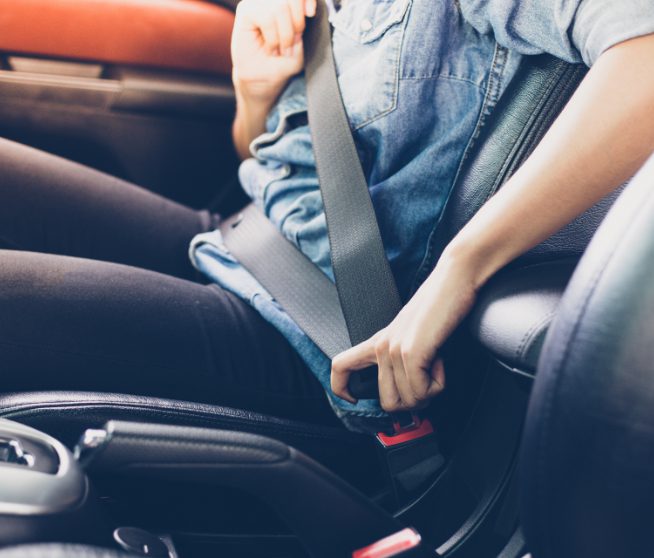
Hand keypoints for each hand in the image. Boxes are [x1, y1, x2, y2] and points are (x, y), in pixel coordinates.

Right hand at [231, 0, 316, 102]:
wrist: (263, 79)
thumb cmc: (282, 62)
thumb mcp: (301, 45)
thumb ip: (304, 26)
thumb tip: (307, 10)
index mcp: (288, 3)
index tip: (311, 14)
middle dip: (297, 23)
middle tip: (292, 43)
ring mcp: (258, 2)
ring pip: (280, 6)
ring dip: (285, 34)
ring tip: (281, 49)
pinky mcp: (246, 10)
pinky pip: (266, 17)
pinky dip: (272, 37)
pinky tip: (271, 48)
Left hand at [331, 251, 479, 411]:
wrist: (455, 280)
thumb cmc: (442, 307)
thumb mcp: (415, 335)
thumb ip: (406, 361)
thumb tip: (413, 398)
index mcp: (378, 342)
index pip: (340, 366)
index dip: (341, 389)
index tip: (355, 399)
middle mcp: (381, 346)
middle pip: (387, 403)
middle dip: (414, 403)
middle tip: (429, 383)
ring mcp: (393, 349)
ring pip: (409, 401)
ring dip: (430, 392)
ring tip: (436, 365)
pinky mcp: (410, 352)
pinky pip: (421, 391)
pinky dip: (438, 385)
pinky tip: (440, 361)